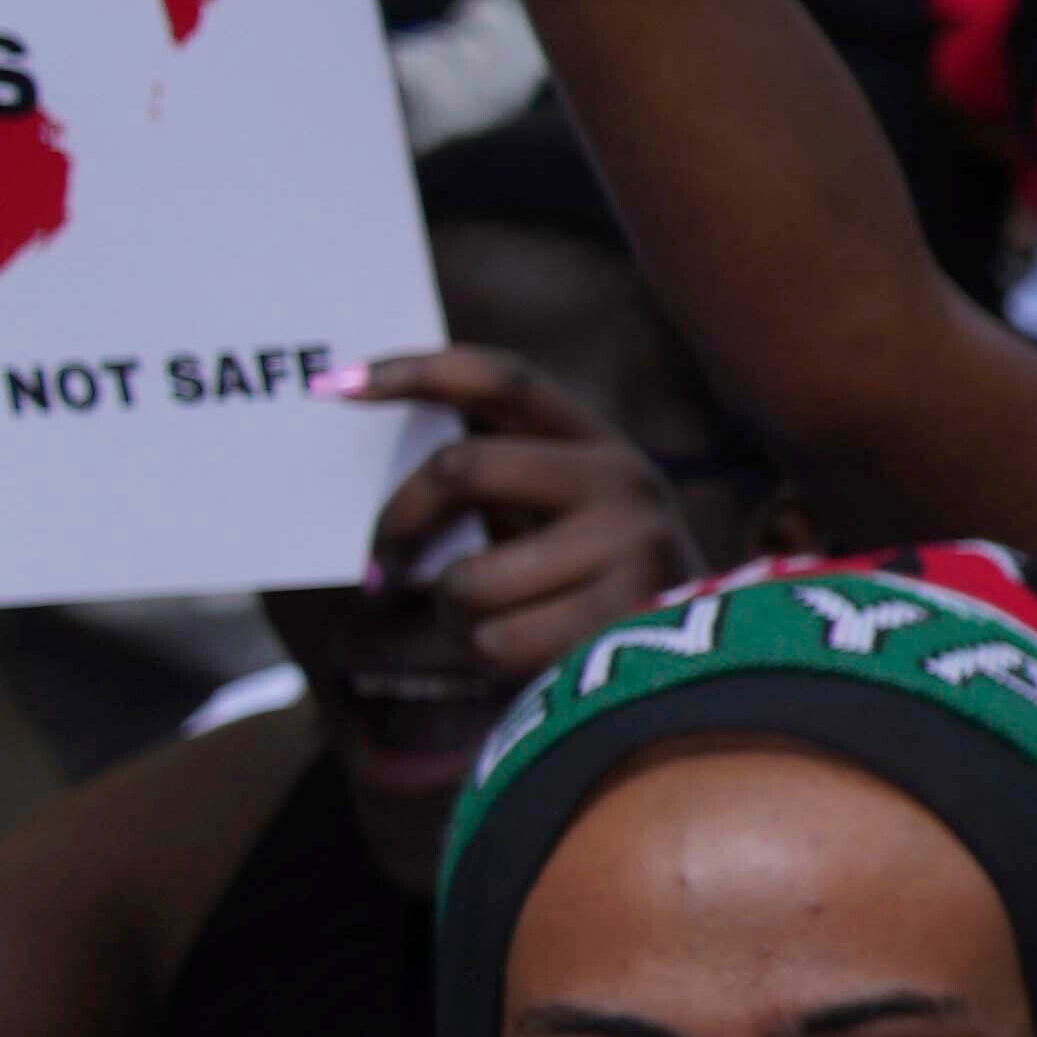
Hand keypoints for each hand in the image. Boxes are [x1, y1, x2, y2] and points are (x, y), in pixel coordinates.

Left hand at [349, 344, 713, 672]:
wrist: (701, 665)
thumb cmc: (589, 586)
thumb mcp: (557, 517)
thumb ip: (494, 482)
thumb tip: (377, 466)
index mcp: (597, 443)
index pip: (501, 379)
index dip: (418, 371)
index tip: (335, 386)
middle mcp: (625, 478)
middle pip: (462, 467)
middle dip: (398, 521)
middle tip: (376, 568)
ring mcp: (632, 544)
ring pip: (469, 578)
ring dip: (451, 614)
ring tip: (486, 626)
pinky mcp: (624, 616)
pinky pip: (496, 640)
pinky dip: (488, 657)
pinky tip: (527, 657)